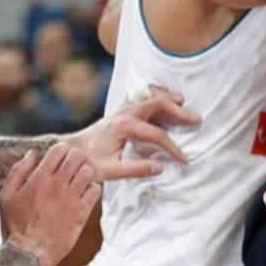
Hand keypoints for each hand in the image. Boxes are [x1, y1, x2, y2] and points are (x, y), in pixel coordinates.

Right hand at [0, 144, 99, 265]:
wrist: (29, 253)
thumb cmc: (15, 225)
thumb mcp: (6, 196)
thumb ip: (19, 171)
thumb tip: (32, 153)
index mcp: (39, 179)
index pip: (60, 149)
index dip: (62, 151)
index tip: (59, 159)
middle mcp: (57, 185)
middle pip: (78, 156)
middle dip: (75, 159)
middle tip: (71, 169)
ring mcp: (72, 198)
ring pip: (89, 171)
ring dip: (84, 173)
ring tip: (77, 182)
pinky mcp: (82, 212)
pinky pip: (96, 190)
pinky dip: (92, 189)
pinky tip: (82, 195)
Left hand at [65, 85, 200, 181]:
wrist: (69, 151)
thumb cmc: (87, 162)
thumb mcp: (110, 171)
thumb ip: (136, 170)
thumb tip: (160, 168)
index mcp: (124, 127)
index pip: (157, 135)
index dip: (173, 147)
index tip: (183, 158)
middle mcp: (124, 113)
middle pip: (158, 104)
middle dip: (179, 112)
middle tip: (196, 119)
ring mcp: (121, 109)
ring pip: (149, 93)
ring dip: (167, 97)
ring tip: (182, 102)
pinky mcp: (120, 109)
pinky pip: (141, 94)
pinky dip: (155, 94)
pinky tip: (162, 99)